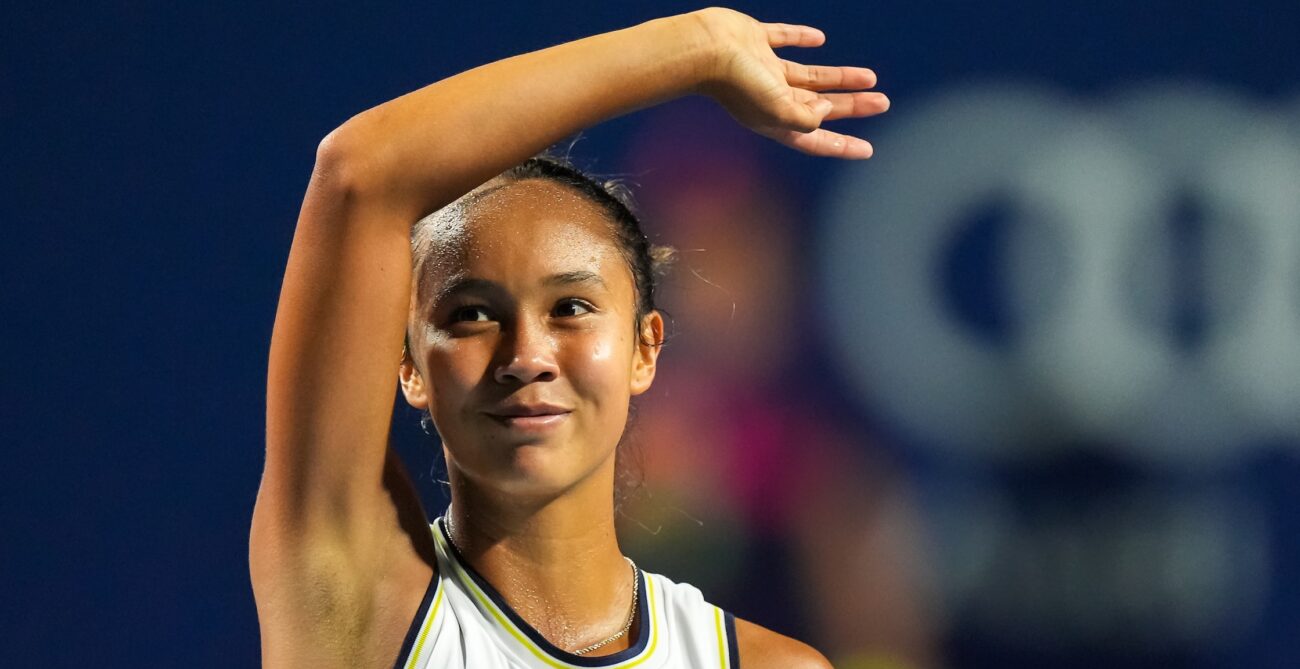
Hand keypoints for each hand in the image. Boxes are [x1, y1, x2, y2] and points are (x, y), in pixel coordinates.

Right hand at [689, 8, 887, 158]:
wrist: (703, 50)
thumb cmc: (736, 84)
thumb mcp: (777, 110)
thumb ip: (807, 116)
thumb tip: (828, 107)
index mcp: (774, 120)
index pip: (815, 138)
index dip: (842, 145)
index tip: (868, 150)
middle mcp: (770, 98)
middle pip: (821, 106)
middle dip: (852, 107)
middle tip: (883, 103)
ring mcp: (763, 69)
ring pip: (810, 76)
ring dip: (840, 78)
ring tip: (870, 78)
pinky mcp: (756, 42)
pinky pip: (784, 40)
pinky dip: (802, 39)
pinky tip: (818, 39)